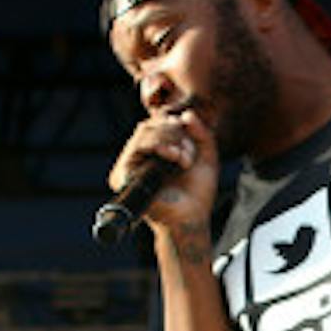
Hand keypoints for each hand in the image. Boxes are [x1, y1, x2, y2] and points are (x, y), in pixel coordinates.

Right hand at [107, 108, 218, 244]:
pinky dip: (159, 146)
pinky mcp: (124, 176)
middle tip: (187, 154)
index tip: (188, 135)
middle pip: (147, 125)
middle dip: (173, 133)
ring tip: (183, 160)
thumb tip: (186, 114)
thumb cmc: (197, 191)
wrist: (193, 217)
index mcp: (152, 153)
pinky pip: (136, 148)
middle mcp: (137, 158)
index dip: (171, 123)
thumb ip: (200, 132)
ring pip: (143, 133)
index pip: (153, 124)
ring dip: (170, 141)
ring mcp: (129, 167)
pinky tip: (174, 157)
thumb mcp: (205, 155)